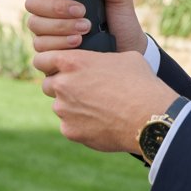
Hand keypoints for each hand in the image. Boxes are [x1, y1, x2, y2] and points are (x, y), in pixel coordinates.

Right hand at [21, 0, 147, 54]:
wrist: (126, 51)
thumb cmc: (121, 22)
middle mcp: (47, 9)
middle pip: (32, 3)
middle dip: (56, 6)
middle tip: (81, 11)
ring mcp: (45, 31)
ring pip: (35, 24)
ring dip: (60, 25)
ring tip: (85, 28)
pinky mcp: (47, 52)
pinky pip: (41, 46)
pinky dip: (60, 43)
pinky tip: (78, 42)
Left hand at [34, 48, 176, 152]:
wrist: (149, 117)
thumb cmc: (140, 83)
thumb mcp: (123, 58)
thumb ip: (101, 60)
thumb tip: (101, 64)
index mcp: (72, 62)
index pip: (42, 59)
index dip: (50, 64)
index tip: (59, 68)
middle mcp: (63, 85)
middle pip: (48, 85)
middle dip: (61, 87)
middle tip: (84, 90)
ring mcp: (64, 111)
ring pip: (61, 107)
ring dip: (73, 107)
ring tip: (100, 108)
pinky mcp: (71, 132)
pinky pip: (70, 126)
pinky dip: (82, 125)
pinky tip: (103, 123)